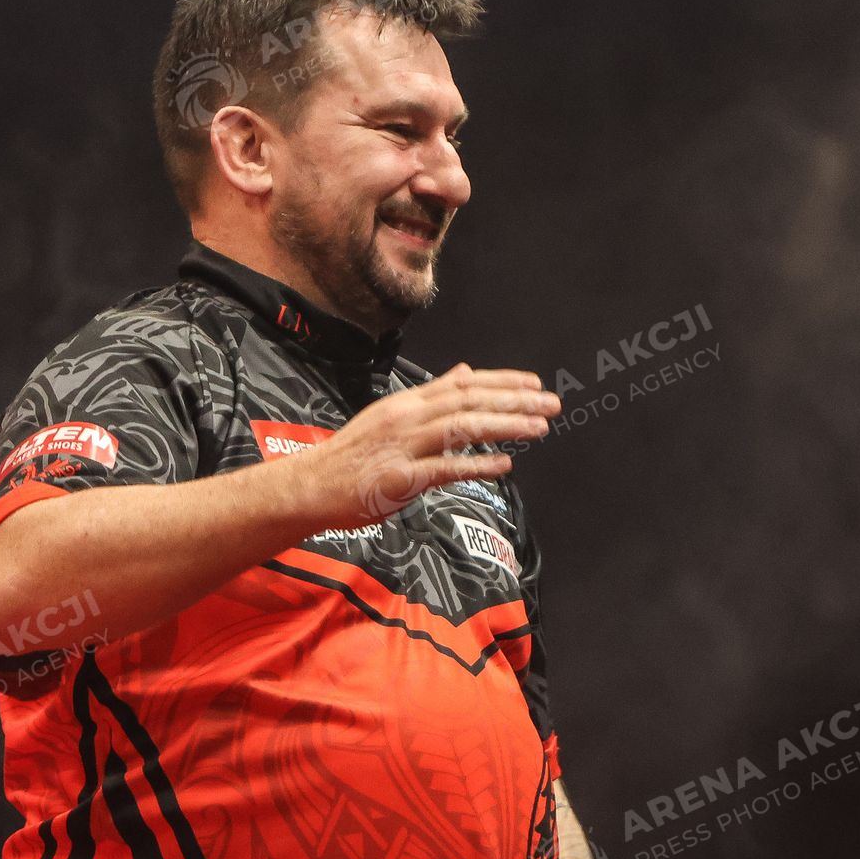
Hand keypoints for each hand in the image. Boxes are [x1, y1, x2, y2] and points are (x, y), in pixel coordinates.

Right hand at [296, 363, 558, 527]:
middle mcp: (406, 418)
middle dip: (514, 401)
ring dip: (504, 426)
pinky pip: (443, 469)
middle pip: (468, 401)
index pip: (463, 383)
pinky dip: (475, 465)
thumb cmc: (350, 457)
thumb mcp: (388, 415)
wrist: (308, 486)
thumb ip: (429, 396)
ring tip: (538, 427)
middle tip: (551, 403)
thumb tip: (463, 372)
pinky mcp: (398, 480)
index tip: (534, 383)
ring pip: (461, 428)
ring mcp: (402, 448)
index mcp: (407, 402)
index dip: (502, 381)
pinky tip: (503, 465)